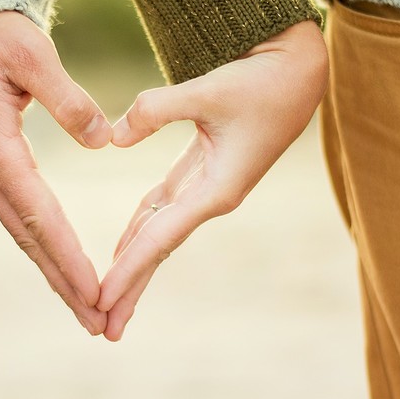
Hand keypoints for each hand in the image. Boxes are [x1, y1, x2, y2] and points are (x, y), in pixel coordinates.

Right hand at [0, 11, 111, 334]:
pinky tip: (57, 262)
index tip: (96, 293)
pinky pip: (13, 214)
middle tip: (98, 322)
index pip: (39, 216)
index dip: (69, 258)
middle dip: (64, 283)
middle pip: (28, 239)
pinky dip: (39, 244)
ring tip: (85, 306)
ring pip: (20, 232)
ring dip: (52, 271)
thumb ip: (67, 97)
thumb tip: (103, 140)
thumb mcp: (29, 51)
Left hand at [98, 20, 328, 340]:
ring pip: (159, 233)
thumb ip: (156, 110)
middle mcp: (211, 197)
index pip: (160, 239)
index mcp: (217, 190)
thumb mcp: (209, 90)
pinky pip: (163, 209)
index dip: (128, 270)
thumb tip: (112, 138)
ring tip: (107, 300)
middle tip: (102, 328)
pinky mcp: (203, 171)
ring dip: (133, 265)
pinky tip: (122, 248)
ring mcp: (207, 187)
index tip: (100, 300)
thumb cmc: (262, 80)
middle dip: (131, 288)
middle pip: (159, 250)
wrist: (298, 70)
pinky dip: (140, 229)